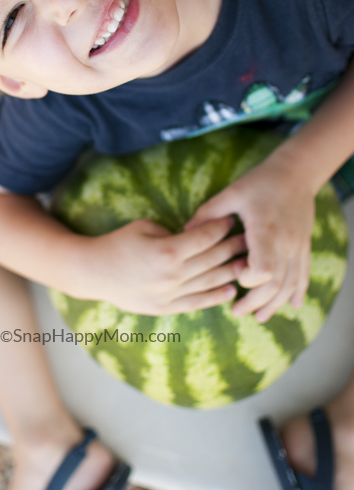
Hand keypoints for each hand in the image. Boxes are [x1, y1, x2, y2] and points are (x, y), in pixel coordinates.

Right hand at [83, 215, 245, 315]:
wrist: (93, 273)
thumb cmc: (117, 243)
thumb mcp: (143, 227)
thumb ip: (172, 231)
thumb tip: (194, 236)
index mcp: (167, 251)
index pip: (204, 237)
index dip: (221, 227)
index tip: (232, 219)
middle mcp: (172, 275)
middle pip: (212, 259)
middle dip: (232, 246)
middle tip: (248, 238)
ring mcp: (170, 295)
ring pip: (210, 282)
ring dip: (231, 271)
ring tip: (247, 263)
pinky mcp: (166, 308)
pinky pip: (198, 303)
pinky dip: (216, 297)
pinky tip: (230, 289)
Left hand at [185, 152, 315, 321]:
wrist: (296, 172)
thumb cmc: (261, 181)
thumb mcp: (232, 193)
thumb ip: (209, 213)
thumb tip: (185, 230)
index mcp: (265, 229)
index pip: (262, 267)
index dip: (248, 278)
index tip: (235, 273)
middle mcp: (285, 241)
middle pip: (276, 283)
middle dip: (256, 302)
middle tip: (237, 312)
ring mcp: (298, 246)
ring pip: (290, 284)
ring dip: (275, 304)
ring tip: (258, 317)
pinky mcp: (304, 246)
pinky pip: (304, 275)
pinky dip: (297, 293)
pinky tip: (290, 307)